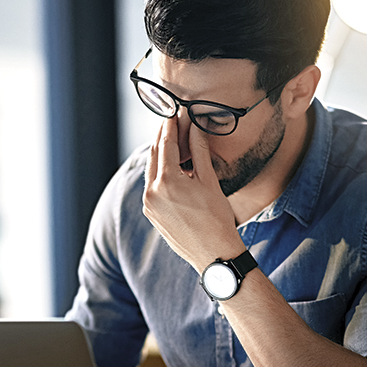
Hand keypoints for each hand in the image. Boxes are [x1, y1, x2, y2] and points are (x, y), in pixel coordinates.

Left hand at [142, 116, 244, 271]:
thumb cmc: (217, 219)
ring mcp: (149, 205)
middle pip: (154, 155)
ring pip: (152, 170)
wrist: (214, 254)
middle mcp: (152, 192)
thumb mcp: (209, 180)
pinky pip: (152, 186)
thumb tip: (194, 127)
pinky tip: (172, 168)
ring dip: (161, 155)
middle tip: (171, 122)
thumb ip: (199, 151)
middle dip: (163, 137)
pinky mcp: (151, 214)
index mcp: (167, 181)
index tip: (174, 113)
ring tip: (173, 142)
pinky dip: (160, 173)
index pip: (166, 144)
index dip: (171, 126)